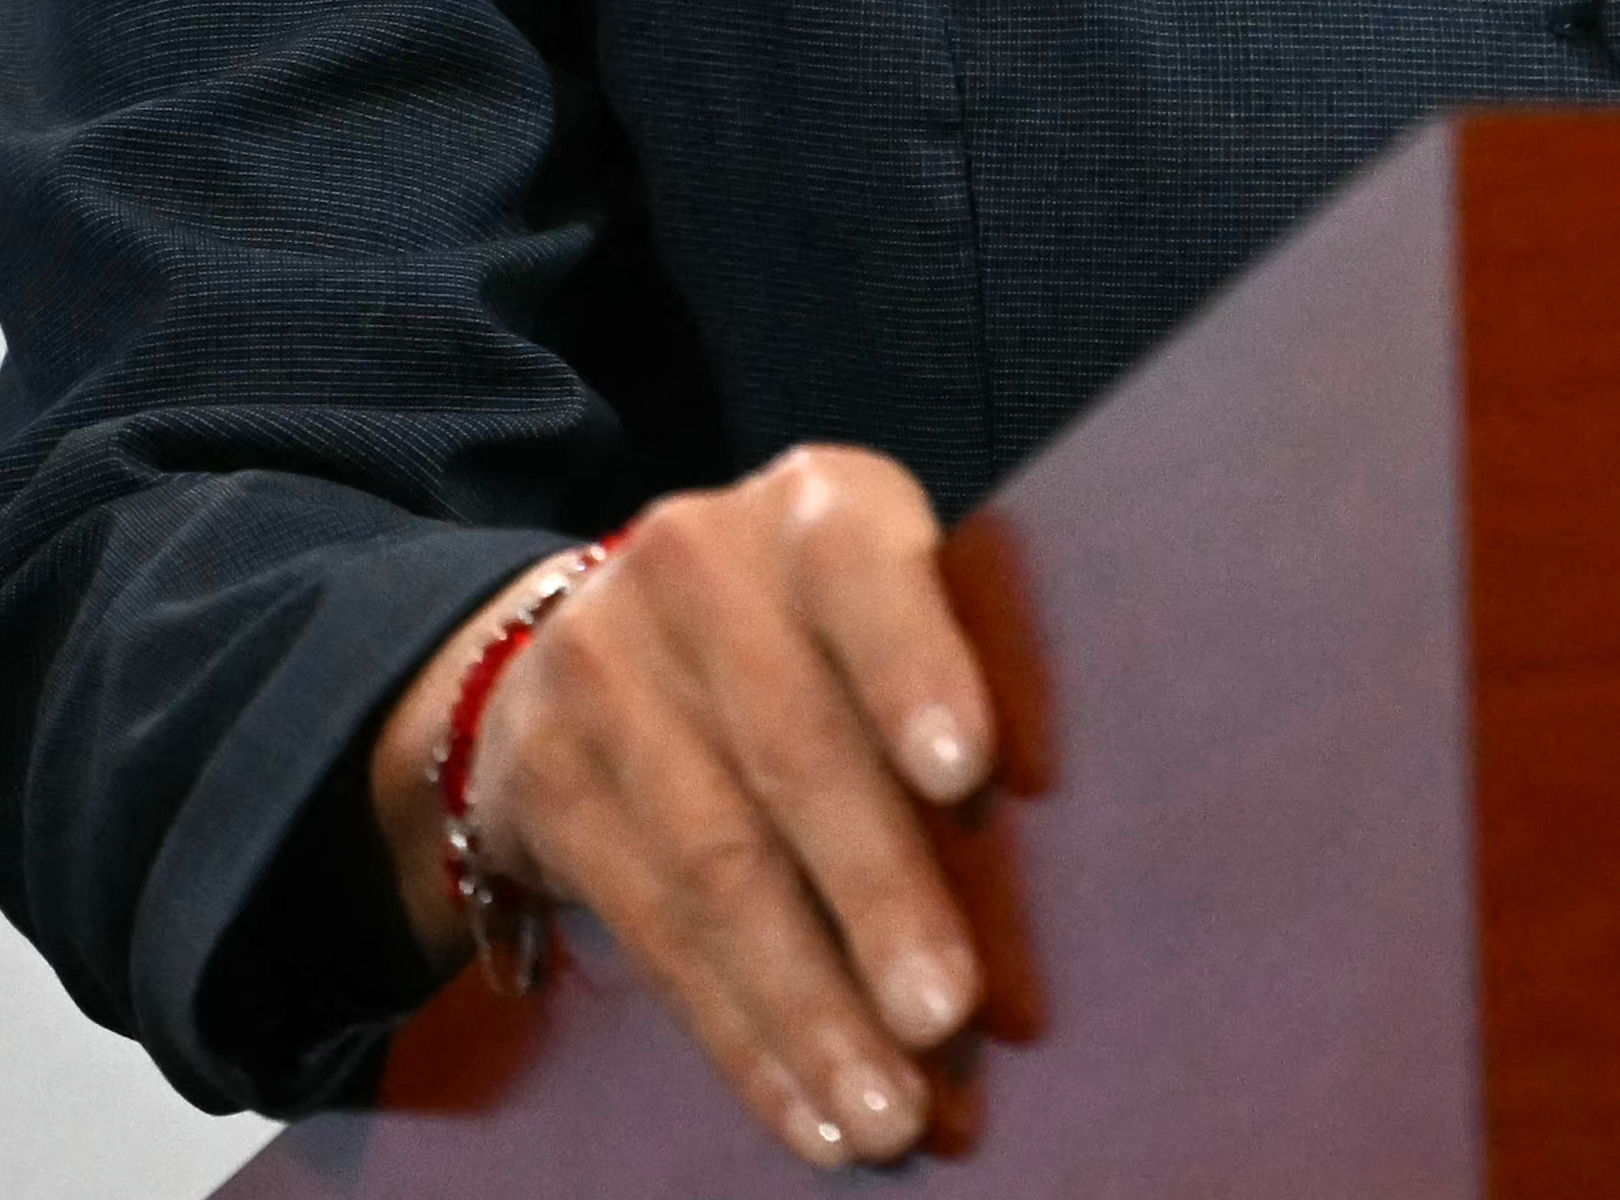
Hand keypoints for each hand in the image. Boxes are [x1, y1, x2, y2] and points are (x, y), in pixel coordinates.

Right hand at [372, 444, 1003, 1167]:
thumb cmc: (813, 635)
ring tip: (888, 1112)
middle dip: (878, 898)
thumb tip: (1070, 864)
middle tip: (946, 1016)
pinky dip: (743, 1040)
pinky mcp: (549, 788)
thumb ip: (951, 683)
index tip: (973, 777)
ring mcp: (604, 674)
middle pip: (794, 750)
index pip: (865, 574)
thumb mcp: (877, 605)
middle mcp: (698, 569)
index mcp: (818, 505)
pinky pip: (655, 936)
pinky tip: (809, 1113)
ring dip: (812, 1010)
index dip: (917, 670)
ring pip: (718, 866)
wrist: (585, 637)